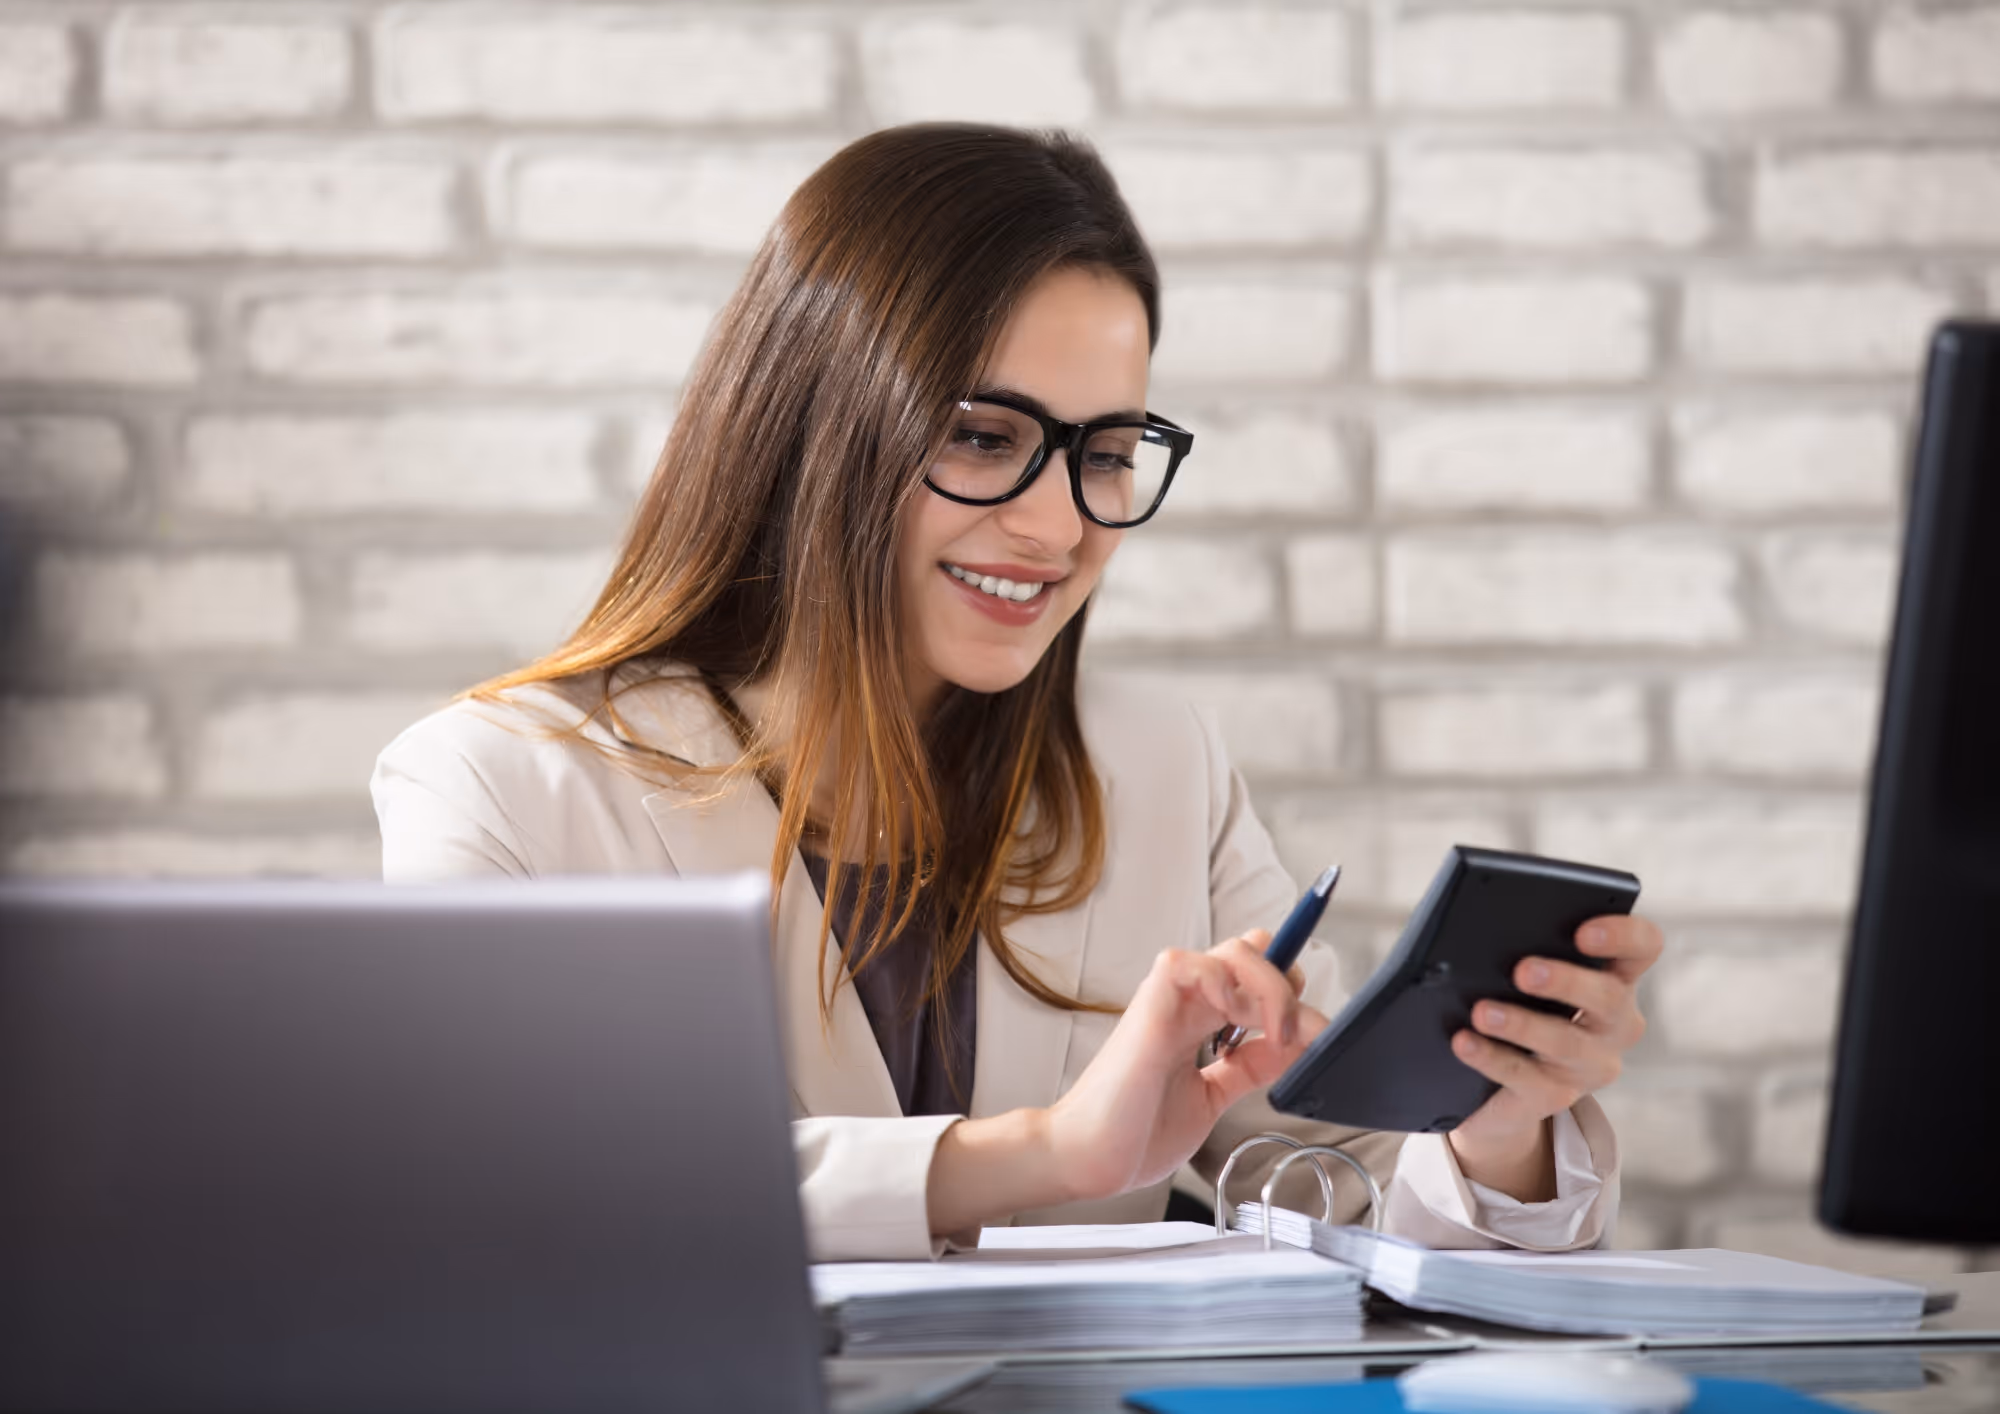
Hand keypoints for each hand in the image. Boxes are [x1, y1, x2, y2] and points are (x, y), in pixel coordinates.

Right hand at [926, 930, 1321, 1236]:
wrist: (1087, 1159)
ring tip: (1277, 1032)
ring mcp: (1168, 1002)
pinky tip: (1234, 1019)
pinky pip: (1188, 964)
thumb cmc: (1135, 1134)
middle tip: (1301, 1033)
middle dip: (1289, 984)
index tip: (1313, 1029)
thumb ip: (1246, 1070)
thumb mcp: (1212, 1099)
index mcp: (1199, 1022)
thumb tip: (1292, 1048)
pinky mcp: (1149, 1008)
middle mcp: (1187, 1004)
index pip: (1251, 975)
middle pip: (1253, 953)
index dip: (1288, 987)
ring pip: (1233, 951)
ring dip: (1269, 986)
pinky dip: (1223, 982)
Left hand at [1446, 915, 1663, 1199]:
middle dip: (1566, 981)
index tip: (1583, 932)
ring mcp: (1590, 1065)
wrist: (1498, 1087)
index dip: (1623, 936)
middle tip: (1524, 971)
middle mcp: (1615, 1024)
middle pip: (1608, 997)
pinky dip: (1491, 1057)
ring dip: (1522, 1024)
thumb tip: (1484, 927)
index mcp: (1615, 979)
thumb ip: (1525, 950)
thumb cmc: (1520, 1008)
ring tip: (1481, 1012)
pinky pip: (1526, 1078)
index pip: (1642, 948)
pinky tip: (1465, 1042)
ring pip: (1565, 1043)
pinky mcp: (1555, 1095)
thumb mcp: (1531, 979)